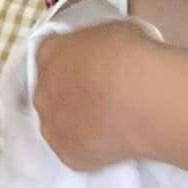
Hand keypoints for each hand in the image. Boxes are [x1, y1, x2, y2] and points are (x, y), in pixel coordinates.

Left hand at [33, 20, 158, 171]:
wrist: (145, 101)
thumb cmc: (132, 58)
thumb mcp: (110, 32)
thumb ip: (92, 46)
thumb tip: (97, 55)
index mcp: (50, 54)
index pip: (50, 54)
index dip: (70, 60)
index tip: (87, 66)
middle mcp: (42, 92)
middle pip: (49, 93)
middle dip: (68, 93)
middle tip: (98, 95)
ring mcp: (52, 127)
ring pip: (58, 125)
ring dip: (75, 122)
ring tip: (107, 120)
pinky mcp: (67, 155)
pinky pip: (75, 150)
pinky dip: (89, 147)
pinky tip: (111, 138)